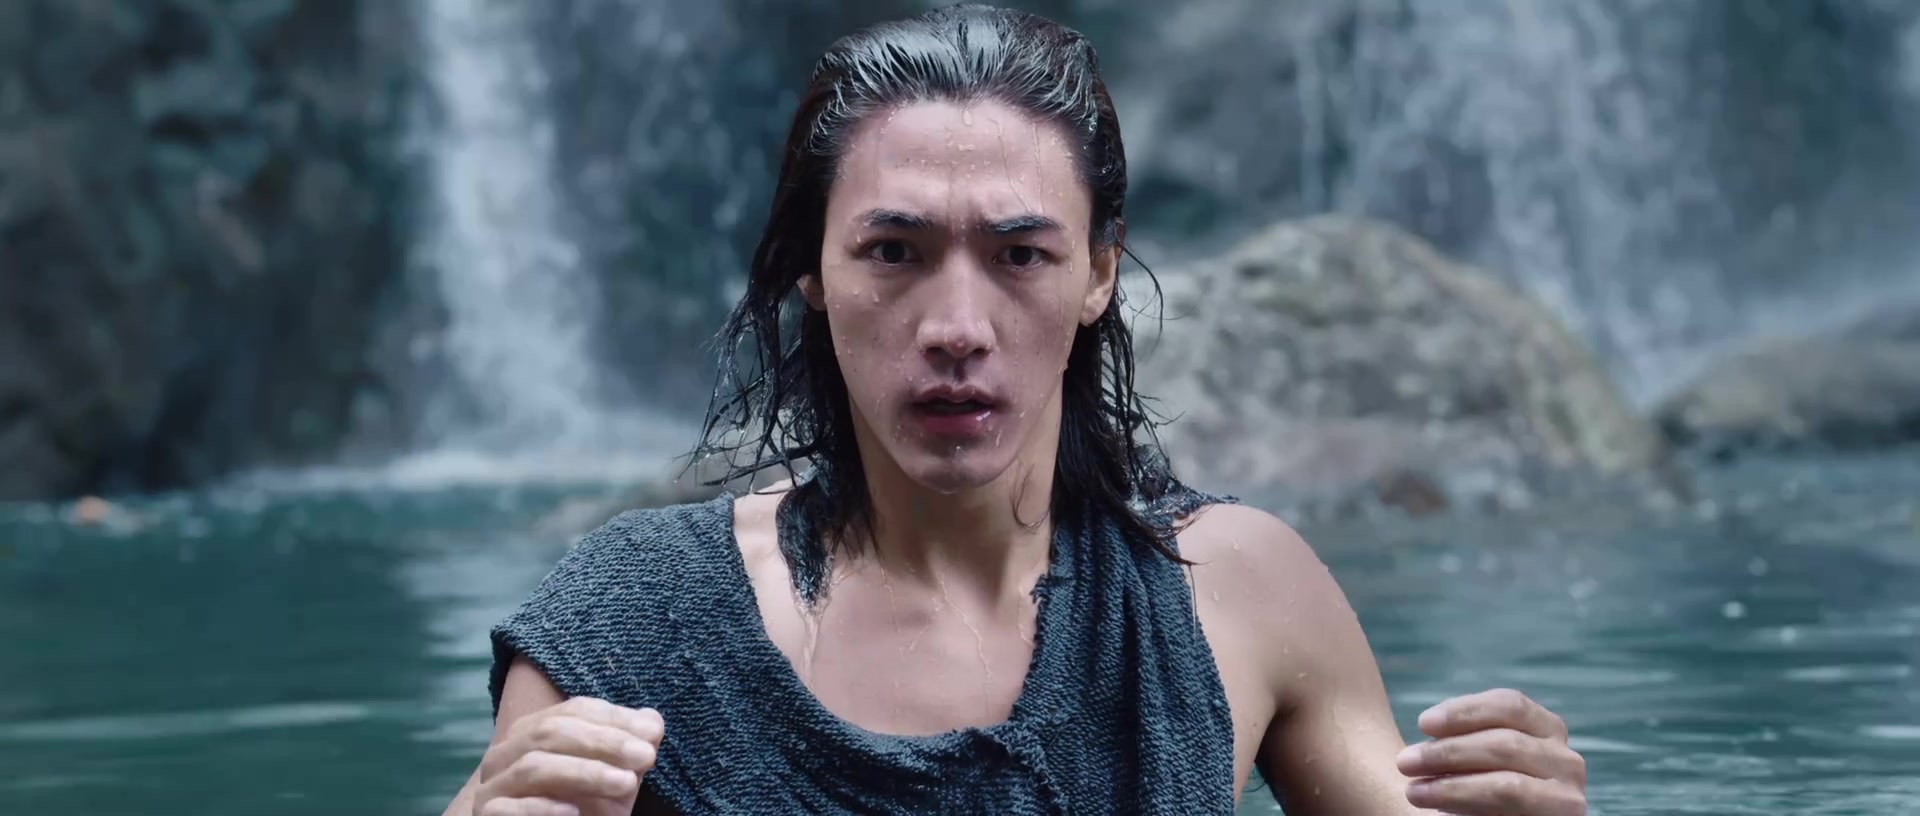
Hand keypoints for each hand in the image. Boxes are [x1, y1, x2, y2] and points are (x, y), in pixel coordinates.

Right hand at [473, 697, 663, 815]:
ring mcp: (492, 786)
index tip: (653, 734)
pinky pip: (507, 808)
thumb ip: (628, 750)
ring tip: (626, 783)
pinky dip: (542, 807)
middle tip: (646, 756)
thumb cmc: (581, 810)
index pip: (574, 711)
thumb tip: (651, 722)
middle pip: (551, 732)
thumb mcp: (613, 778)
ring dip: (585, 772)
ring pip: (532, 766)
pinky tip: (573, 811)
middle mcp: (506, 752)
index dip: (615, 718)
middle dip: (604, 742)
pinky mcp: (485, 815)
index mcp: (533, 731)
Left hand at [1396, 688, 1586, 814]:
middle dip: (1449, 752)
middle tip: (1405, 762)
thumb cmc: (1483, 788)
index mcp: (1548, 729)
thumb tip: (1425, 733)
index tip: (1423, 723)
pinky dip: (1469, 809)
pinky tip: (1440, 810)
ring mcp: (1568, 798)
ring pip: (1508, 786)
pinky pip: (1510, 813)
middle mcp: (1567, 760)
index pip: (1509, 705)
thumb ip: (1466, 739)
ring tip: (1414, 791)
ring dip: (1452, 787)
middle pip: (1505, 744)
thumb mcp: (1479, 755)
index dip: (1464, 711)